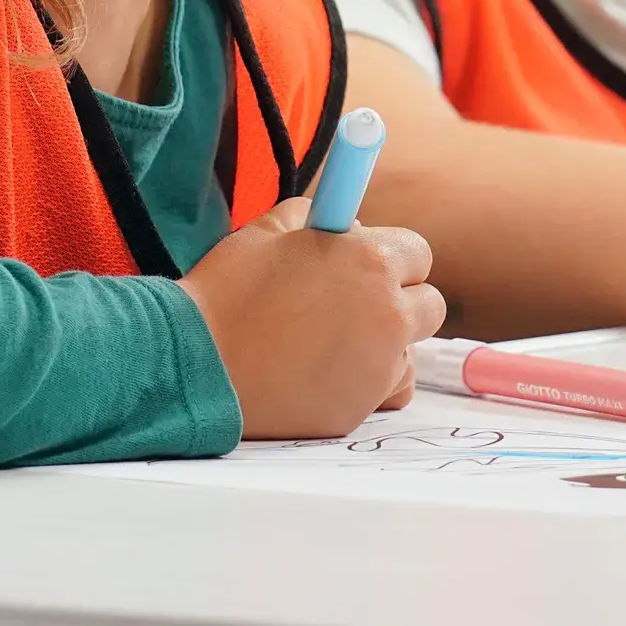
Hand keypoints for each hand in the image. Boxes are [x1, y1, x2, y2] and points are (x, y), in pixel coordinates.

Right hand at [177, 196, 443, 437]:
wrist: (196, 362)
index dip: (392, 257)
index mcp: (371, 260)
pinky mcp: (362, 407)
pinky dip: (373, 383)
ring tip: (333, 343)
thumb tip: (347, 223)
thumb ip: (318, 217)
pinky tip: (334, 373)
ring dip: (387, 345)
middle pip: (429, 305)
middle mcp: (388, 313)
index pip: (418, 252)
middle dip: (399, 301)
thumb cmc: (227, 292)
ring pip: (410, 350)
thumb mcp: (269, 230)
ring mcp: (379, 366)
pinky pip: (390, 390)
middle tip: (354, 305)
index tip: (367, 264)